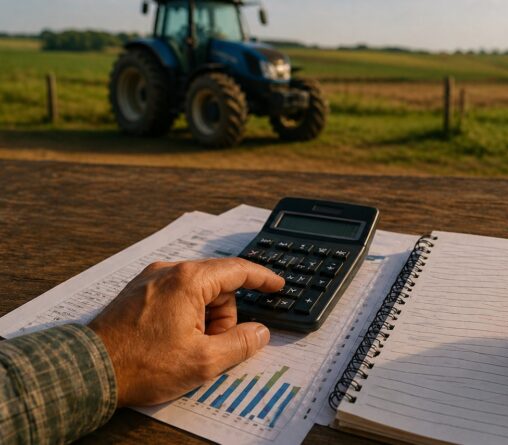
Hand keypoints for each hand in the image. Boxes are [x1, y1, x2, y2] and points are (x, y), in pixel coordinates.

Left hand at [88, 258, 284, 406]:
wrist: (89, 371)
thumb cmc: (141, 365)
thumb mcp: (204, 361)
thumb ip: (240, 343)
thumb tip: (259, 332)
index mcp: (188, 280)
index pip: (238, 269)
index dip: (263, 278)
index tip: (277, 285)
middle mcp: (168, 271)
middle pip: (217, 286)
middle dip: (223, 317)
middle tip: (210, 346)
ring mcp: (150, 280)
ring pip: (197, 293)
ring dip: (203, 319)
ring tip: (186, 348)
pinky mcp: (138, 292)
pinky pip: (176, 297)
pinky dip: (185, 316)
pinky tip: (173, 341)